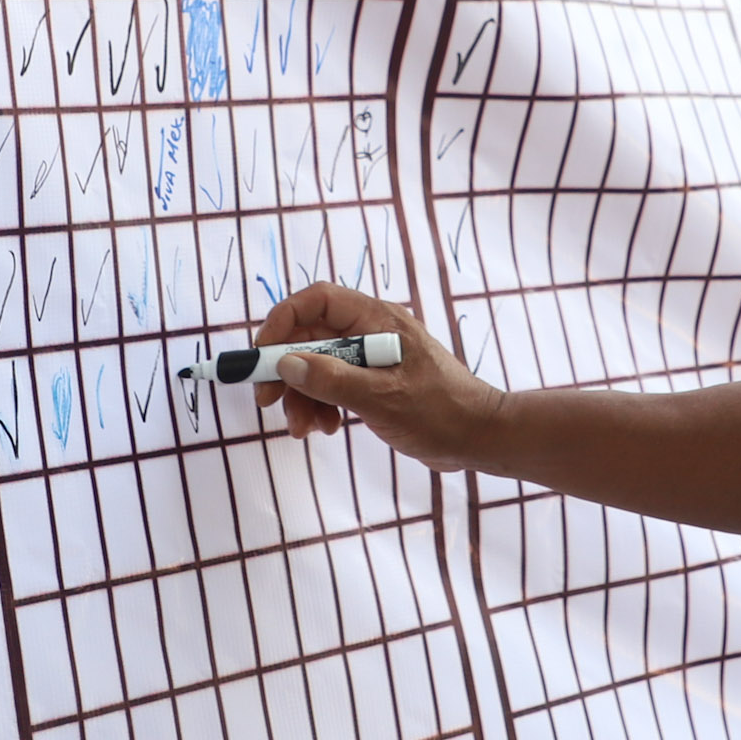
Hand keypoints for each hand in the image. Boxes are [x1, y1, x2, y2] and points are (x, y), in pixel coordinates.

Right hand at [249, 282, 507, 472]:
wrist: (479, 438)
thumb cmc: (439, 412)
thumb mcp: (381, 397)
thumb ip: (331, 380)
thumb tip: (286, 364)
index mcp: (376, 319)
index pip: (316, 301)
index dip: (282, 322)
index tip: (261, 356)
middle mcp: (370, 332)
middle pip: (311, 337)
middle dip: (288, 371)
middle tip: (269, 402)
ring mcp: (371, 358)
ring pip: (318, 366)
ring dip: (303, 396)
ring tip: (303, 429)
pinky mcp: (374, 383)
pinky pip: (333, 385)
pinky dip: (321, 405)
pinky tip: (326, 429)